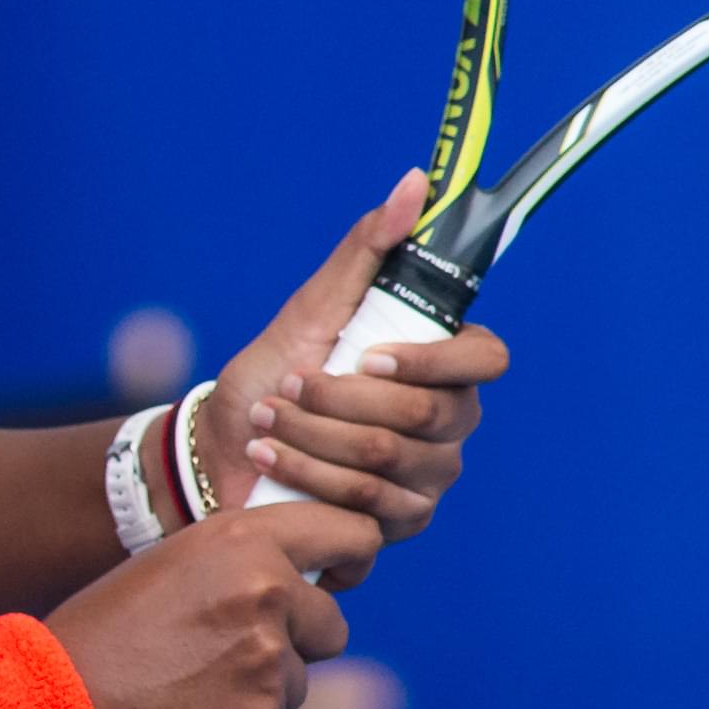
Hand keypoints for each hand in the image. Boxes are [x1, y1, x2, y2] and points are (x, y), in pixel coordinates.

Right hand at [49, 503, 365, 708]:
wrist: (56, 698)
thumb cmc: (103, 630)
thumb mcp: (171, 567)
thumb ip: (238, 566)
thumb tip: (297, 586)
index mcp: (239, 538)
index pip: (348, 531)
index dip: (352, 558)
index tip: (339, 579)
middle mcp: (265, 586)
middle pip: (332, 622)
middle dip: (299, 641)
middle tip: (236, 652)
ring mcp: (267, 651)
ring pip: (301, 676)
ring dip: (263, 685)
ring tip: (193, 682)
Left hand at [193, 169, 509, 585]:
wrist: (222, 448)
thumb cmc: (271, 373)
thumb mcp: (311, 306)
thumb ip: (366, 249)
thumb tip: (415, 183)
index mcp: (443, 368)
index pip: (486, 361)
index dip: (433, 360)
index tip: (367, 355)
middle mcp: (449, 424)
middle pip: (425, 414)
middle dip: (338, 399)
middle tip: (287, 387)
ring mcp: (428, 478)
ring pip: (388, 459)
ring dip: (312, 435)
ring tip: (267, 420)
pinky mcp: (399, 524)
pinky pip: (368, 508)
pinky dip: (307, 476)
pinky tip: (271, 459)